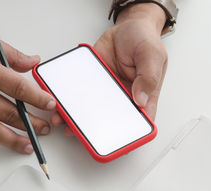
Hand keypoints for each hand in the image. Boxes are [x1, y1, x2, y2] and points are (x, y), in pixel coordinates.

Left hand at [51, 3, 167, 135]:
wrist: (127, 26)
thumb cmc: (144, 40)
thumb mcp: (151, 55)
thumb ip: (148, 77)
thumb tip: (141, 99)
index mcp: (143, 97)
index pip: (135, 123)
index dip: (125, 136)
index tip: (110, 143)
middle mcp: (123, 98)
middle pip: (108, 121)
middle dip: (93, 130)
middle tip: (78, 133)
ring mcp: (105, 92)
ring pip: (90, 110)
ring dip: (76, 117)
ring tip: (62, 120)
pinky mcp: (92, 82)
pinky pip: (79, 93)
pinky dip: (68, 99)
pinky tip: (58, 101)